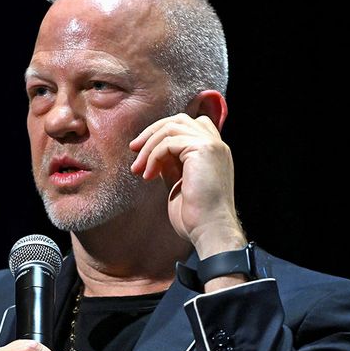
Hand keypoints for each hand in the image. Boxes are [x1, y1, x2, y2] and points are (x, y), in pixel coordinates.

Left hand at [128, 113, 243, 253]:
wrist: (210, 230)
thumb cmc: (195, 215)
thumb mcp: (179, 183)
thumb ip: (171, 165)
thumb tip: (155, 155)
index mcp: (213, 152)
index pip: (188, 125)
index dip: (163, 132)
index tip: (143, 151)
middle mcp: (215, 145)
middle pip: (178, 120)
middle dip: (152, 132)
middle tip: (133, 149)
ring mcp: (212, 145)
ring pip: (171, 128)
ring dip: (149, 146)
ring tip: (138, 169)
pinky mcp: (203, 149)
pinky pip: (169, 142)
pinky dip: (153, 156)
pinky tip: (148, 176)